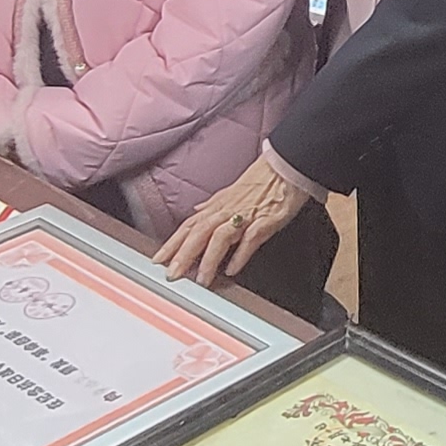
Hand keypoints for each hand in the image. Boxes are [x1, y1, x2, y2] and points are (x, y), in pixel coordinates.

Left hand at [159, 151, 315, 282]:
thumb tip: (197, 211)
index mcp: (217, 206)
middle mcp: (227, 210)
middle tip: (171, 275)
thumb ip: (212, 205)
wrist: (288, 166)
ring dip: (209, 259)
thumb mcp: (231, 191)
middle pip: (198, 233)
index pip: (189, 226)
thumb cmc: (262, 180)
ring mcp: (246, 215)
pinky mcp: (265, 220)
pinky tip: (232, 270)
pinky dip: (240, 255)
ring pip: (220, 236)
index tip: (158, 260)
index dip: (172, 243)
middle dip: (182, 254)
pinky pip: (250, 239)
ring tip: (202, 279)